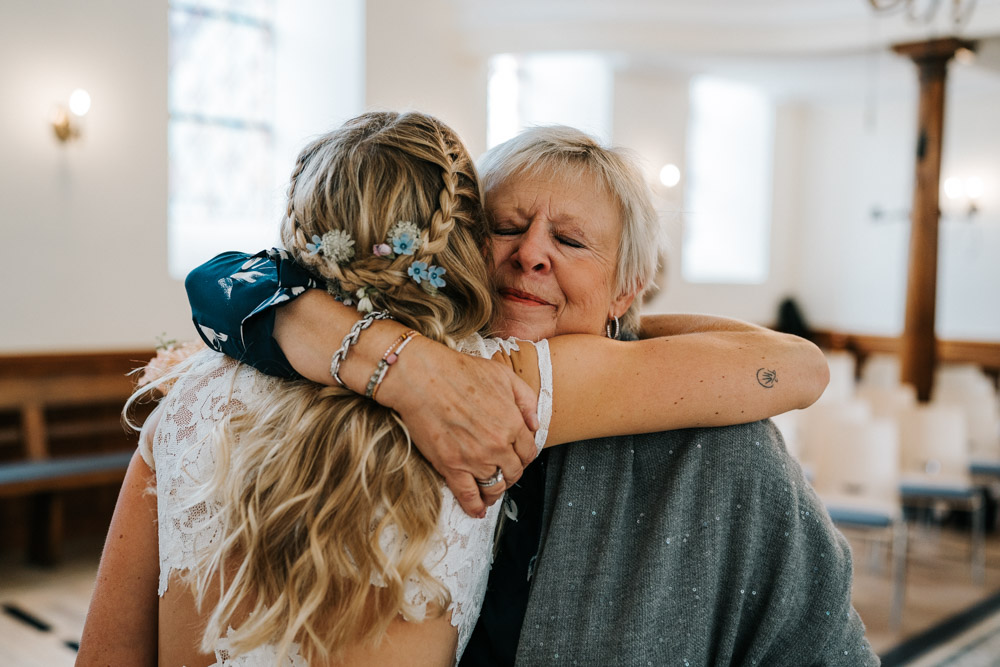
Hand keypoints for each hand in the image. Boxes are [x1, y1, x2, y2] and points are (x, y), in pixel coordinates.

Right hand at [378, 338, 538, 517]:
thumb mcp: (503, 375)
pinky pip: (468, 496)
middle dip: (512, 473)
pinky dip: (475, 507)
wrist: (422, 377)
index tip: (517, 456)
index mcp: (512, 423)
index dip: (524, 455)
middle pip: (514, 471)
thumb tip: (535, 424)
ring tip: (492, 491)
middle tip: (504, 472)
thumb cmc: (459, 371)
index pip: (528, 451)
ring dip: (496, 492)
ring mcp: (475, 459)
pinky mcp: (451, 467)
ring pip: (495, 487)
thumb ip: (525, 399)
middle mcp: (498, 445)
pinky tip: (478, 510)